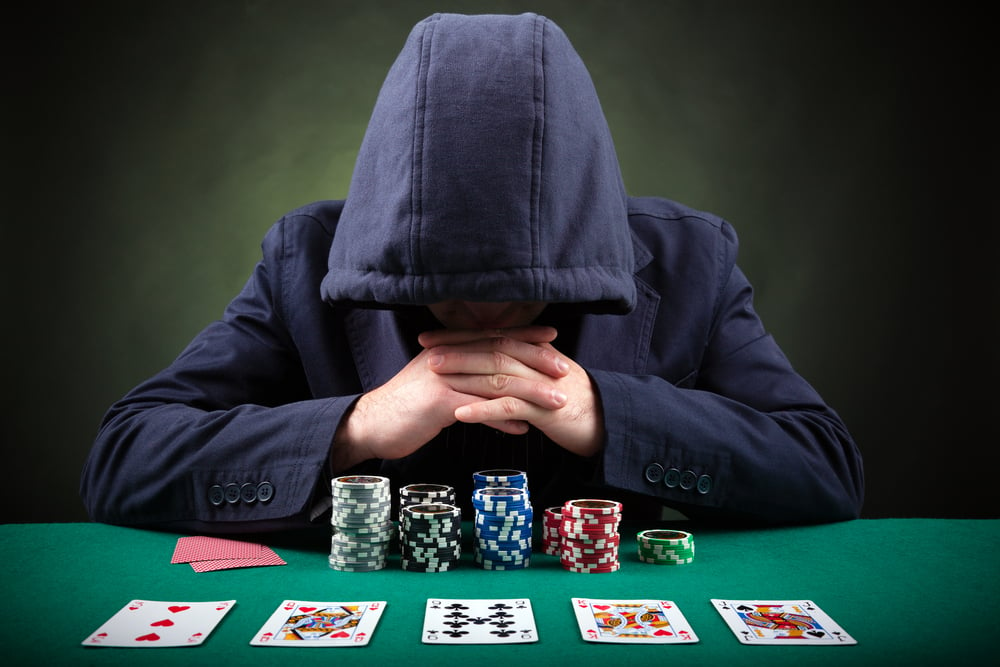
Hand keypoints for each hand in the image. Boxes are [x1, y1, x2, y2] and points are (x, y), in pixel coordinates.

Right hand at [331, 326, 571, 468]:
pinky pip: (478, 410)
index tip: (554, 339)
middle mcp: (448, 356)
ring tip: (555, 403)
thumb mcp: (439, 385)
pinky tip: (522, 428)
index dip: (525, 336)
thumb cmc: (407, 408)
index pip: (493, 336)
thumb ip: (465, 379)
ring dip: (529, 393)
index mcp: (449, 348)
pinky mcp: (437, 403)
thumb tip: (499, 391)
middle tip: (565, 371)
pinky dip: (502, 419)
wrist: (371, 424)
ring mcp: (443, 378)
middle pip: (500, 353)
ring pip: (495, 380)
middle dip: (536, 361)